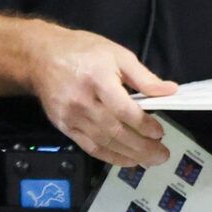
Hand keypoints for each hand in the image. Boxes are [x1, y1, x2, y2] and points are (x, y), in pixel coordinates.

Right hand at [26, 25, 177, 166]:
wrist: (41, 57)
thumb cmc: (83, 51)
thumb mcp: (118, 54)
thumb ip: (144, 76)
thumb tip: (170, 90)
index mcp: (97, 79)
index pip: (123, 110)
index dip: (143, 125)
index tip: (160, 132)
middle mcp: (82, 101)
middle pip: (114, 131)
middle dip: (142, 147)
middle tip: (162, 155)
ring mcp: (71, 117)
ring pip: (103, 143)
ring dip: (129, 156)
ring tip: (150, 160)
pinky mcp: (64, 127)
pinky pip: (89, 147)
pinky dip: (110, 157)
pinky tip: (128, 160)